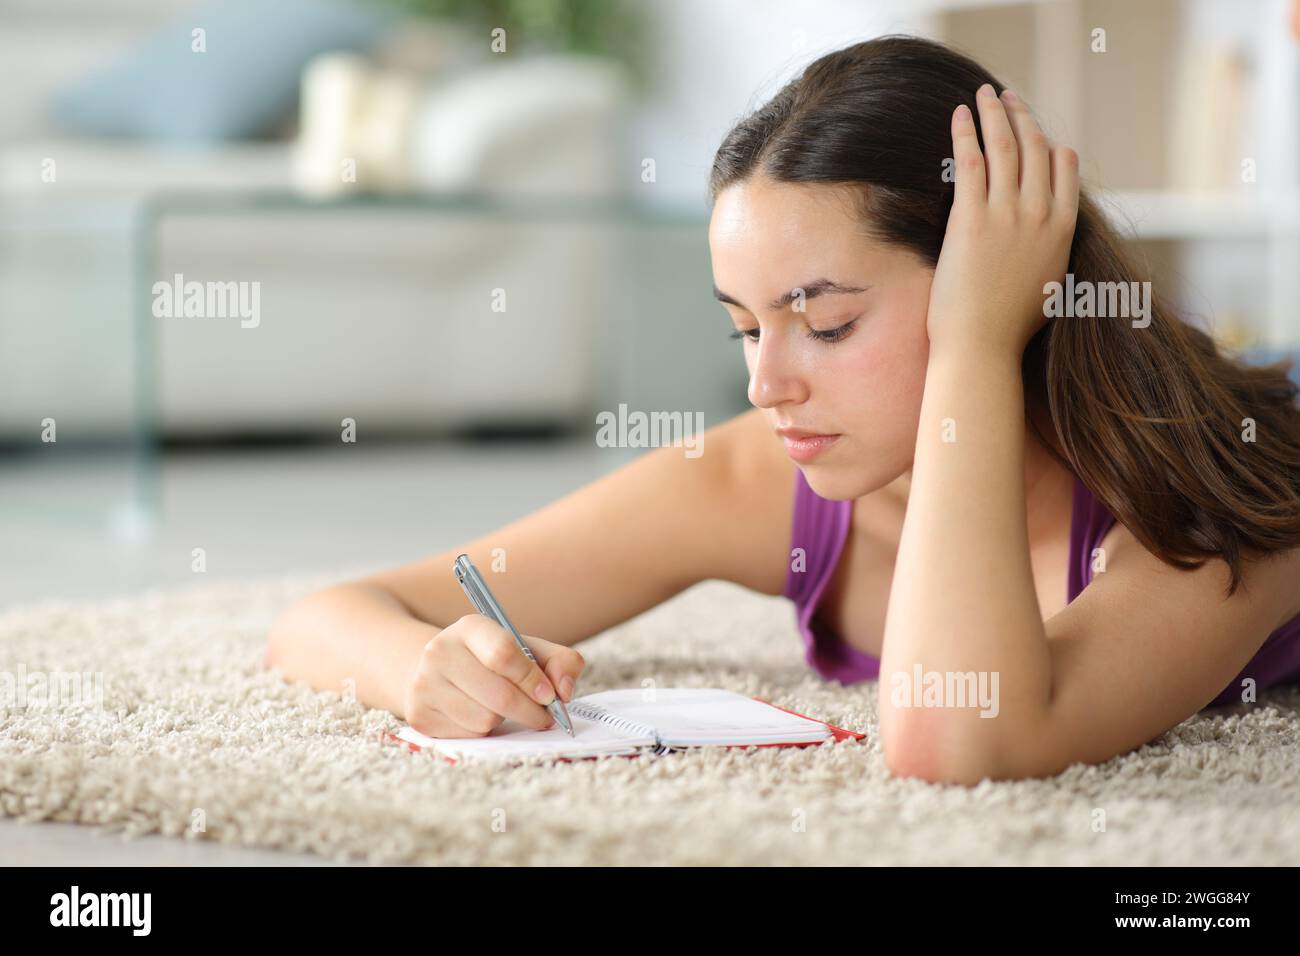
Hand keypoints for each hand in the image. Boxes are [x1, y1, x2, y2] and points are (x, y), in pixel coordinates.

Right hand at [402, 613, 584, 737]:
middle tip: (544, 717)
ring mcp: (424, 684)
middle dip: (530, 711)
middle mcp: (440, 651)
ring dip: (504, 721)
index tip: (550, 696)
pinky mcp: (419, 715)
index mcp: (470, 627)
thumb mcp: (527, 649)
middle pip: (498, 695)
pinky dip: (483, 732)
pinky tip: (479, 715)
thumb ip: (559, 662)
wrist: (439, 671)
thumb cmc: (493, 661)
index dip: (532, 679)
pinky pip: (468, 736)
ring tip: (502, 709)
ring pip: (484, 720)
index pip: (503, 653)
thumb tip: (564, 691)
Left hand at [926, 84, 1079, 357]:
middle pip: (1035, 148)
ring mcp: (1007, 214)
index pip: (1064, 168)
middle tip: (1007, 98)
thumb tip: (1048, 248)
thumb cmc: (1008, 329)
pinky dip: (966, 132)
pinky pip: (971, 161)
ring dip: (995, 113)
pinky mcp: (972, 218)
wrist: (982, 347)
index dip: (1048, 143)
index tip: (1035, 129)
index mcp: (1063, 229)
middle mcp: (1040, 214)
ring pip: (1005, 146)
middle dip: (1022, 116)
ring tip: (985, 94)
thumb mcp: (1048, 288)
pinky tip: (960, 113)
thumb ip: (1051, 255)